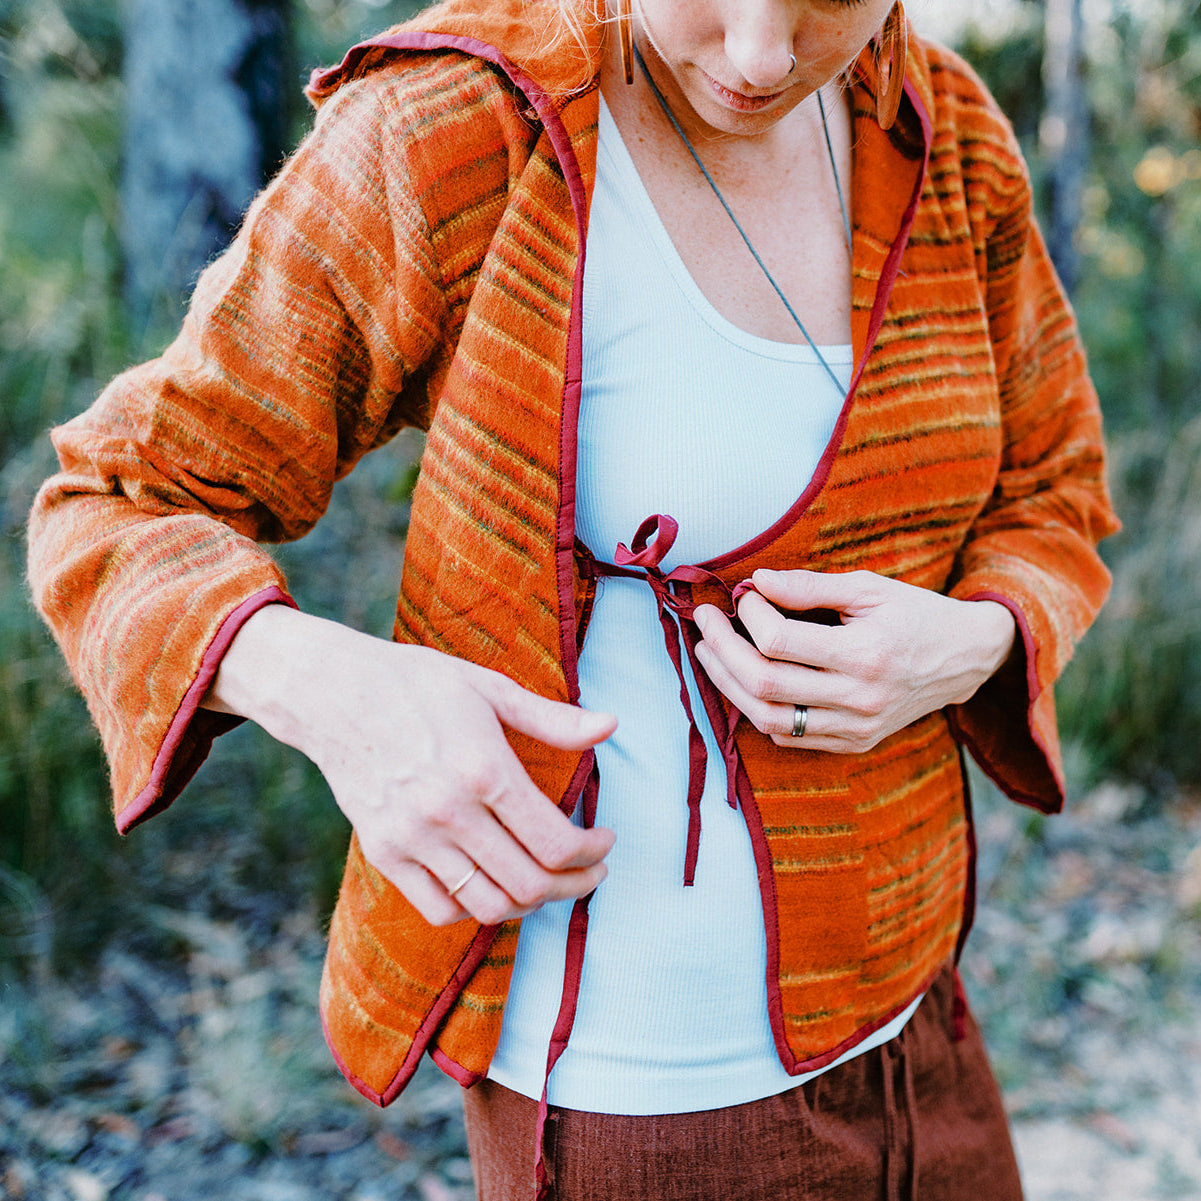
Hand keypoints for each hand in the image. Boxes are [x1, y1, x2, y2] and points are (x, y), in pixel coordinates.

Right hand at [204, 607, 615, 926]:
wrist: (331, 693)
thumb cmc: (417, 684)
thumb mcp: (489, 689)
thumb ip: (553, 719)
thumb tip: (612, 726)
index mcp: (484, 769)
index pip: (556, 842)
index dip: (593, 853)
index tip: (605, 841)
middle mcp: (449, 812)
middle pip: (530, 883)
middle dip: (575, 885)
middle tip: (592, 872)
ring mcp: (413, 839)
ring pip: (489, 905)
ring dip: (531, 903)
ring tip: (550, 882)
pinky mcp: (385, 853)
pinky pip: (441, 909)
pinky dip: (477, 909)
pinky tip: (496, 884)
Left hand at [692, 568, 1015, 753]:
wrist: (964, 658)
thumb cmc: (914, 614)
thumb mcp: (868, 587)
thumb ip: (809, 585)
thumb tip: (756, 581)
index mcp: (866, 654)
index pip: (780, 643)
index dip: (749, 616)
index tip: (743, 595)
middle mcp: (860, 699)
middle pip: (765, 684)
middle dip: (722, 650)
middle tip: (704, 622)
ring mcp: (856, 728)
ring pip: (768, 719)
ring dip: (728, 685)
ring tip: (709, 653)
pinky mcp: (852, 743)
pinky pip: (787, 737)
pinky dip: (756, 710)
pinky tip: (742, 682)